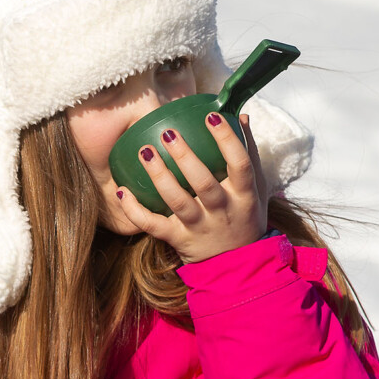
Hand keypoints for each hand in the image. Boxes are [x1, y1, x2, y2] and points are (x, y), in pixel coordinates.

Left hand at [116, 112, 268, 262]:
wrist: (237, 263)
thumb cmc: (244, 214)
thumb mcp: (256, 187)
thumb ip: (248, 151)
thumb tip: (238, 115)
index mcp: (244, 194)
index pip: (240, 164)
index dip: (226, 140)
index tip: (211, 115)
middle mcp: (222, 211)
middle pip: (204, 183)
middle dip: (185, 157)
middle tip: (167, 133)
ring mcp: (199, 227)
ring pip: (177, 201)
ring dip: (159, 176)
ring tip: (145, 152)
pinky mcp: (178, 240)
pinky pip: (153, 225)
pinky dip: (135, 210)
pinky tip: (122, 190)